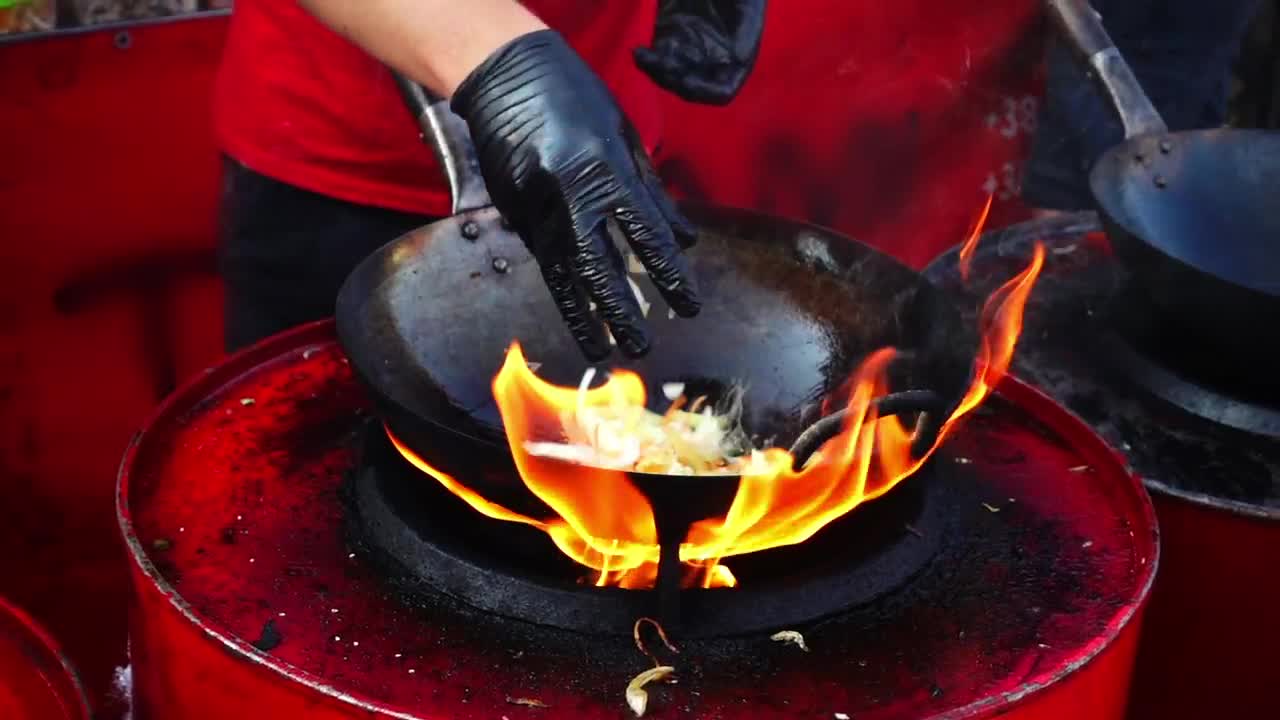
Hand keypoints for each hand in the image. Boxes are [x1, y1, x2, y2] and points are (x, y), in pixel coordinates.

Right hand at [451, 30, 700, 360]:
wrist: (503, 74)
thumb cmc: (573, 96)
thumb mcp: (624, 136)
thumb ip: (652, 190)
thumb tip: (683, 239)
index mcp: (605, 172)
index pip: (647, 238)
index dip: (670, 277)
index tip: (688, 306)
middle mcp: (569, 197)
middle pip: (599, 269)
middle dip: (622, 313)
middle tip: (642, 346)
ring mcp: (536, 208)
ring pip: (563, 276)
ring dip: (583, 317)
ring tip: (600, 350)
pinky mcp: (513, 212)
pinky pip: (544, 258)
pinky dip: (562, 287)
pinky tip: (577, 310)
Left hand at [633, 0, 766, 104]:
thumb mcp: (748, 7)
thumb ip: (746, 32)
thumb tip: (739, 58)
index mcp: (735, 63)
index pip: (722, 92)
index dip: (704, 91)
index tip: (687, 81)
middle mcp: (710, 64)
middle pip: (690, 87)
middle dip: (674, 80)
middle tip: (662, 65)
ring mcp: (687, 53)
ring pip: (669, 76)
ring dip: (656, 72)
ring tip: (644, 58)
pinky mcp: (668, 39)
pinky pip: (655, 59)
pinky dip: (646, 61)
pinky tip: (639, 53)